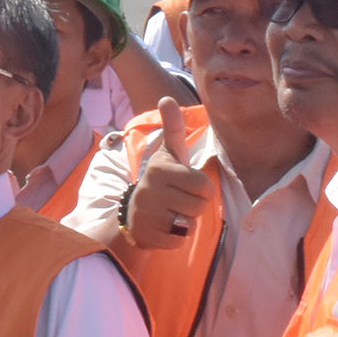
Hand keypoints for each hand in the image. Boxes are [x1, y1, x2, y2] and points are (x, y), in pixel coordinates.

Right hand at [128, 98, 212, 248]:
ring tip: (170, 212)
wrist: (133, 215)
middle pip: (199, 204)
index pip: (204, 184)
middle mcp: (151, 190)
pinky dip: (176, 236)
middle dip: (194, 205)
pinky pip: (180, 239)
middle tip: (177, 200)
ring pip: (190, 222)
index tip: (185, 184)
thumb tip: (166, 97)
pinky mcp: (149, 235)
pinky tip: (163, 227)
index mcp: (160, 169)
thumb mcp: (167, 155)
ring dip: (186, 220)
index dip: (201, 187)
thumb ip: (172, 128)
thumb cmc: (160, 182)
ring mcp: (148, 214)